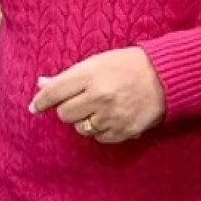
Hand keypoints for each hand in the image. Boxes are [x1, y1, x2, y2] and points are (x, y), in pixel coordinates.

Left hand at [29, 47, 165, 143]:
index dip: (41, 100)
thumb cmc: (129, 65)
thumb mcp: (98, 62)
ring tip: (99, 108)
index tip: (35, 107)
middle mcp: (100, 96)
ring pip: (80, 128)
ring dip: (84, 120)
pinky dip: (100, 130)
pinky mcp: (123, 131)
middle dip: (68, 109)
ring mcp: (112, 116)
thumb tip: (41, 84)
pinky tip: (111, 117)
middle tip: (79, 101)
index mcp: (91, 74)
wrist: (166, 77)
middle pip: (64, 114)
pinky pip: (98, 138)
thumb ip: (70, 75)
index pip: (55, 91)